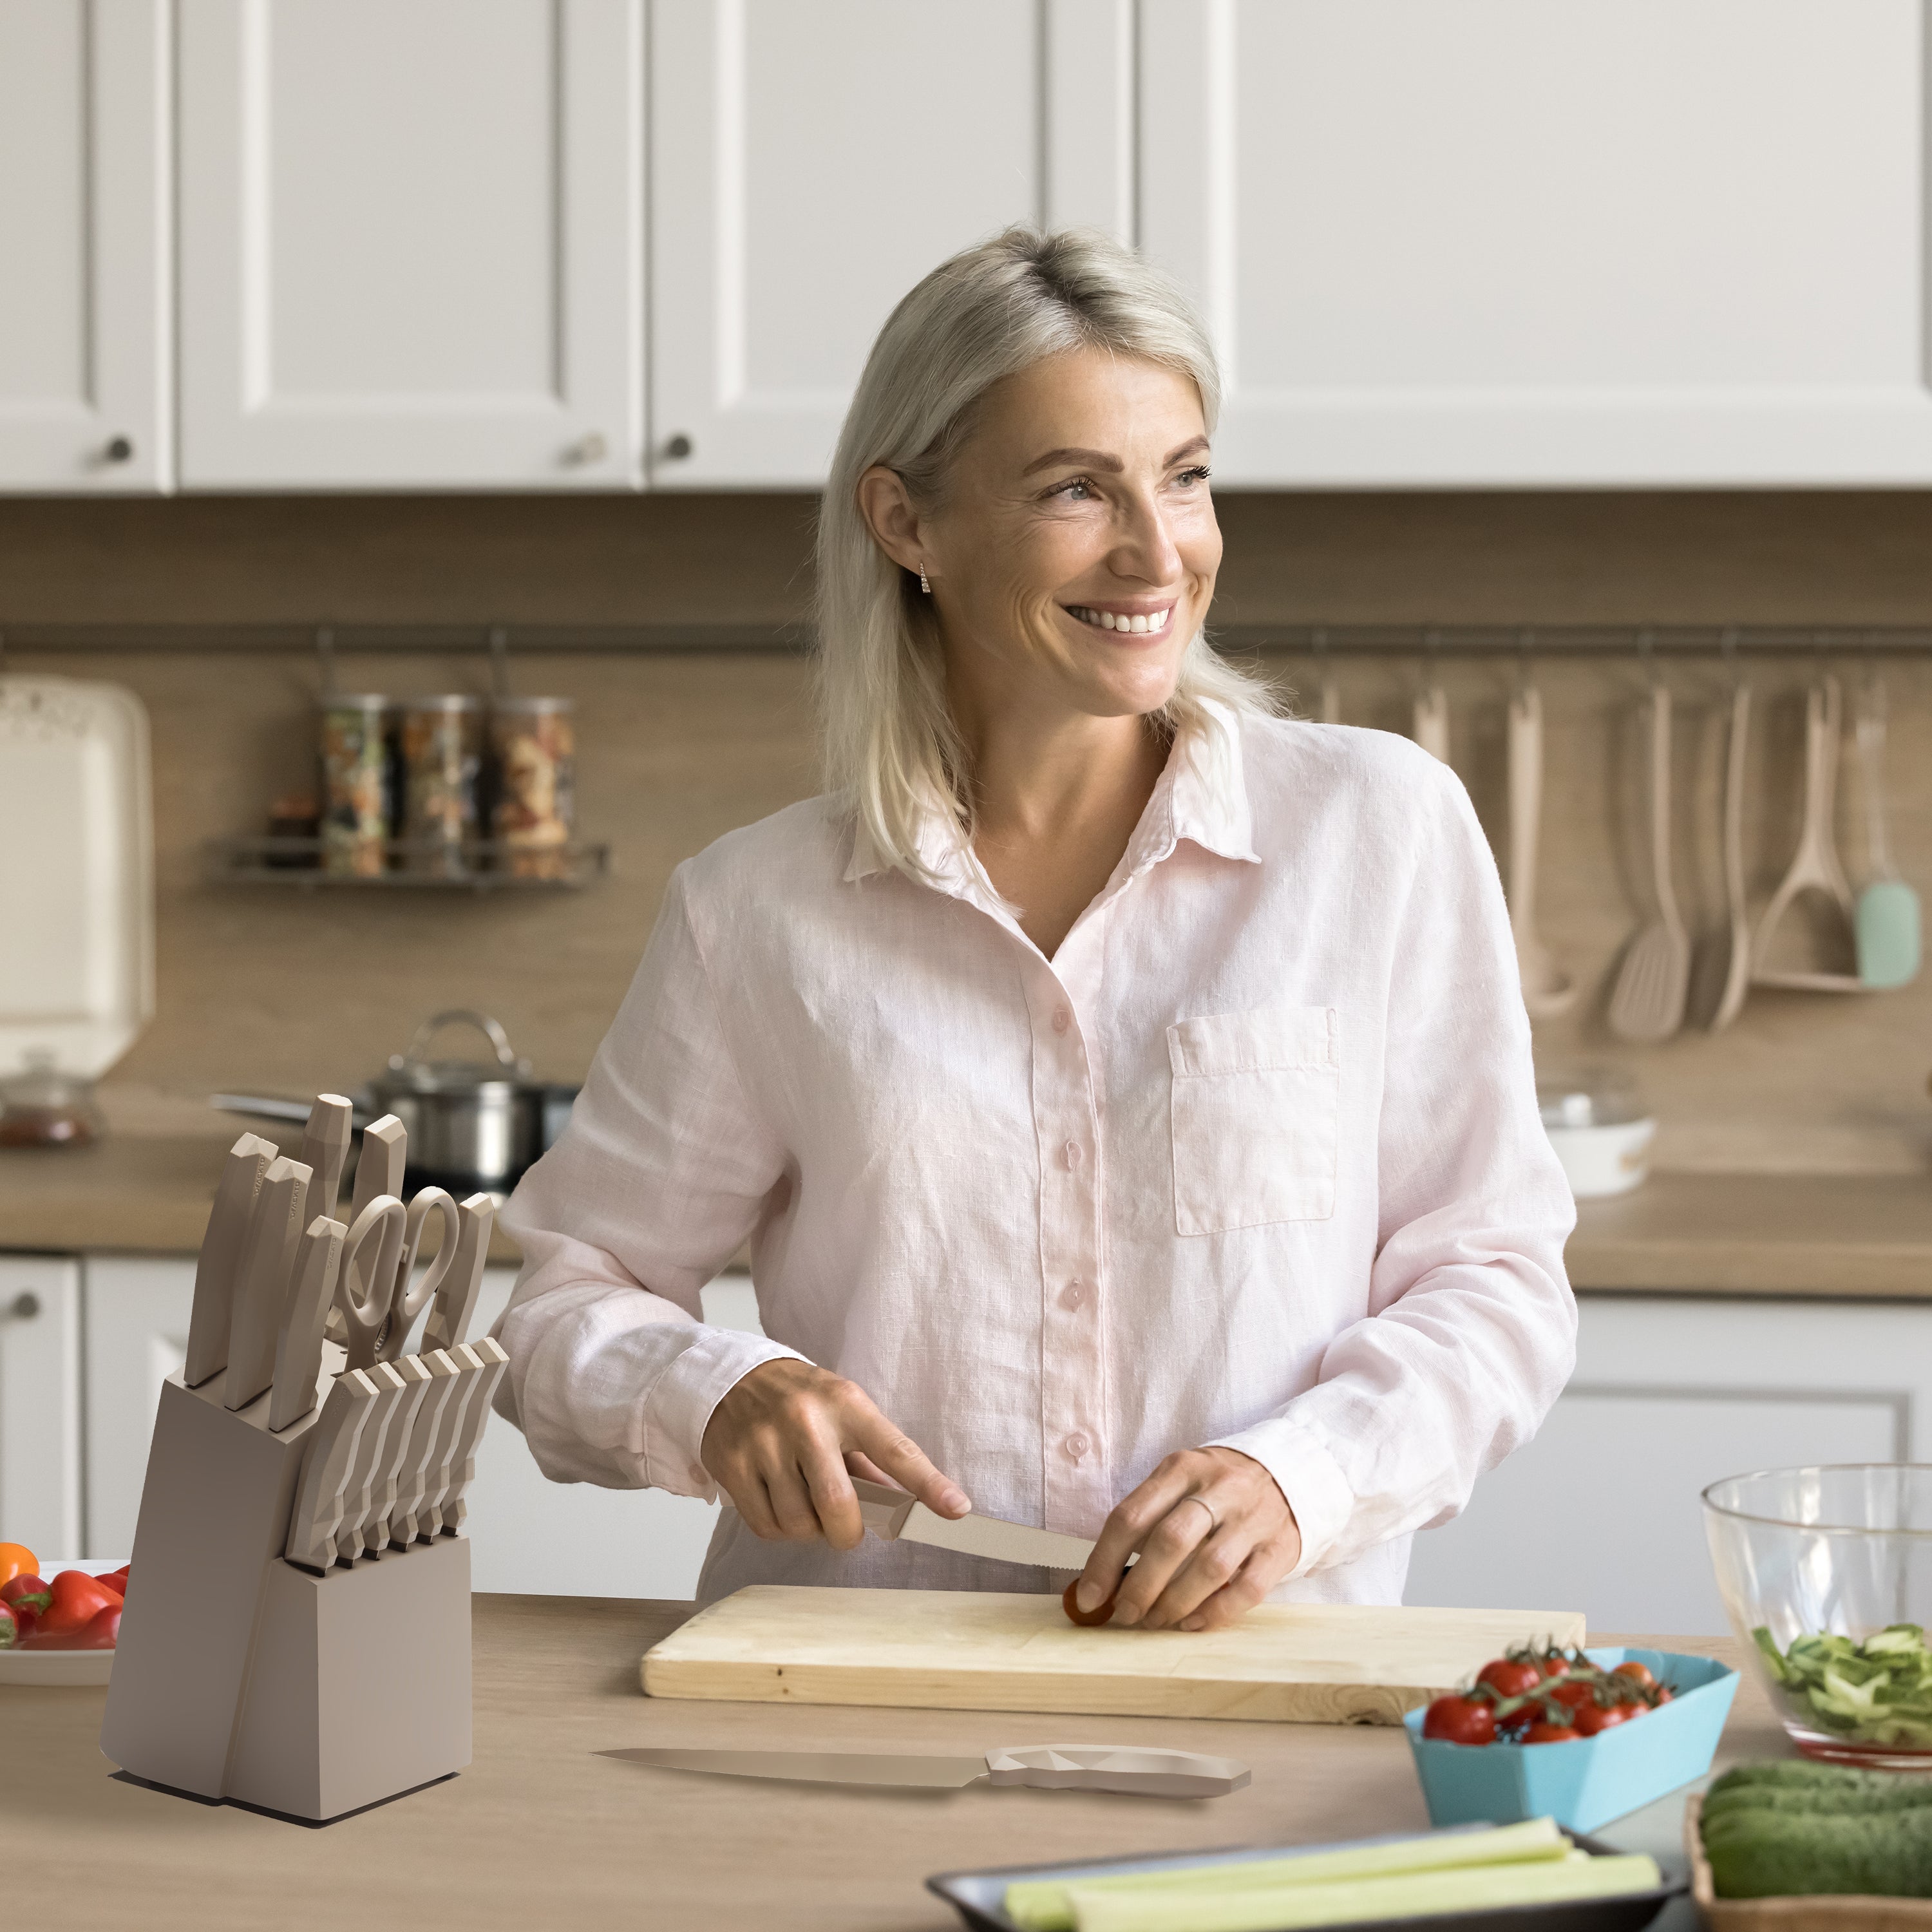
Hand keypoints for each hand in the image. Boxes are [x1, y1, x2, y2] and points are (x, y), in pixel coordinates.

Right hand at [701, 1358, 970, 1552]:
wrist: (732, 1377)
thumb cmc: (800, 1398)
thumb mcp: (843, 1409)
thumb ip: (873, 1458)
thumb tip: (905, 1506)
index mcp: (845, 1403)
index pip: (895, 1449)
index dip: (928, 1484)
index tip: (956, 1510)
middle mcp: (805, 1421)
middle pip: (839, 1505)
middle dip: (849, 1532)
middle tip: (847, 1527)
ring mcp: (764, 1443)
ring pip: (799, 1523)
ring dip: (810, 1531)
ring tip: (807, 1505)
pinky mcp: (732, 1465)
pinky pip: (766, 1527)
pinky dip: (780, 1530)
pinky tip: (781, 1504)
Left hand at [1074, 1447, 1300, 1632]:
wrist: (1290, 1470)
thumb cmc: (1217, 1488)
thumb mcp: (1179, 1483)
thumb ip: (1146, 1520)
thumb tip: (1103, 1579)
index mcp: (1182, 1469)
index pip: (1131, 1515)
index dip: (1104, 1561)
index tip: (1089, 1597)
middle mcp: (1219, 1489)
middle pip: (1170, 1541)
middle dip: (1140, 1587)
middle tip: (1125, 1615)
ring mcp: (1253, 1518)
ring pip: (1209, 1568)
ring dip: (1174, 1604)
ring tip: (1155, 1621)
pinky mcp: (1280, 1547)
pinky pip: (1247, 1589)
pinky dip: (1215, 1613)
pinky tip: (1191, 1623)